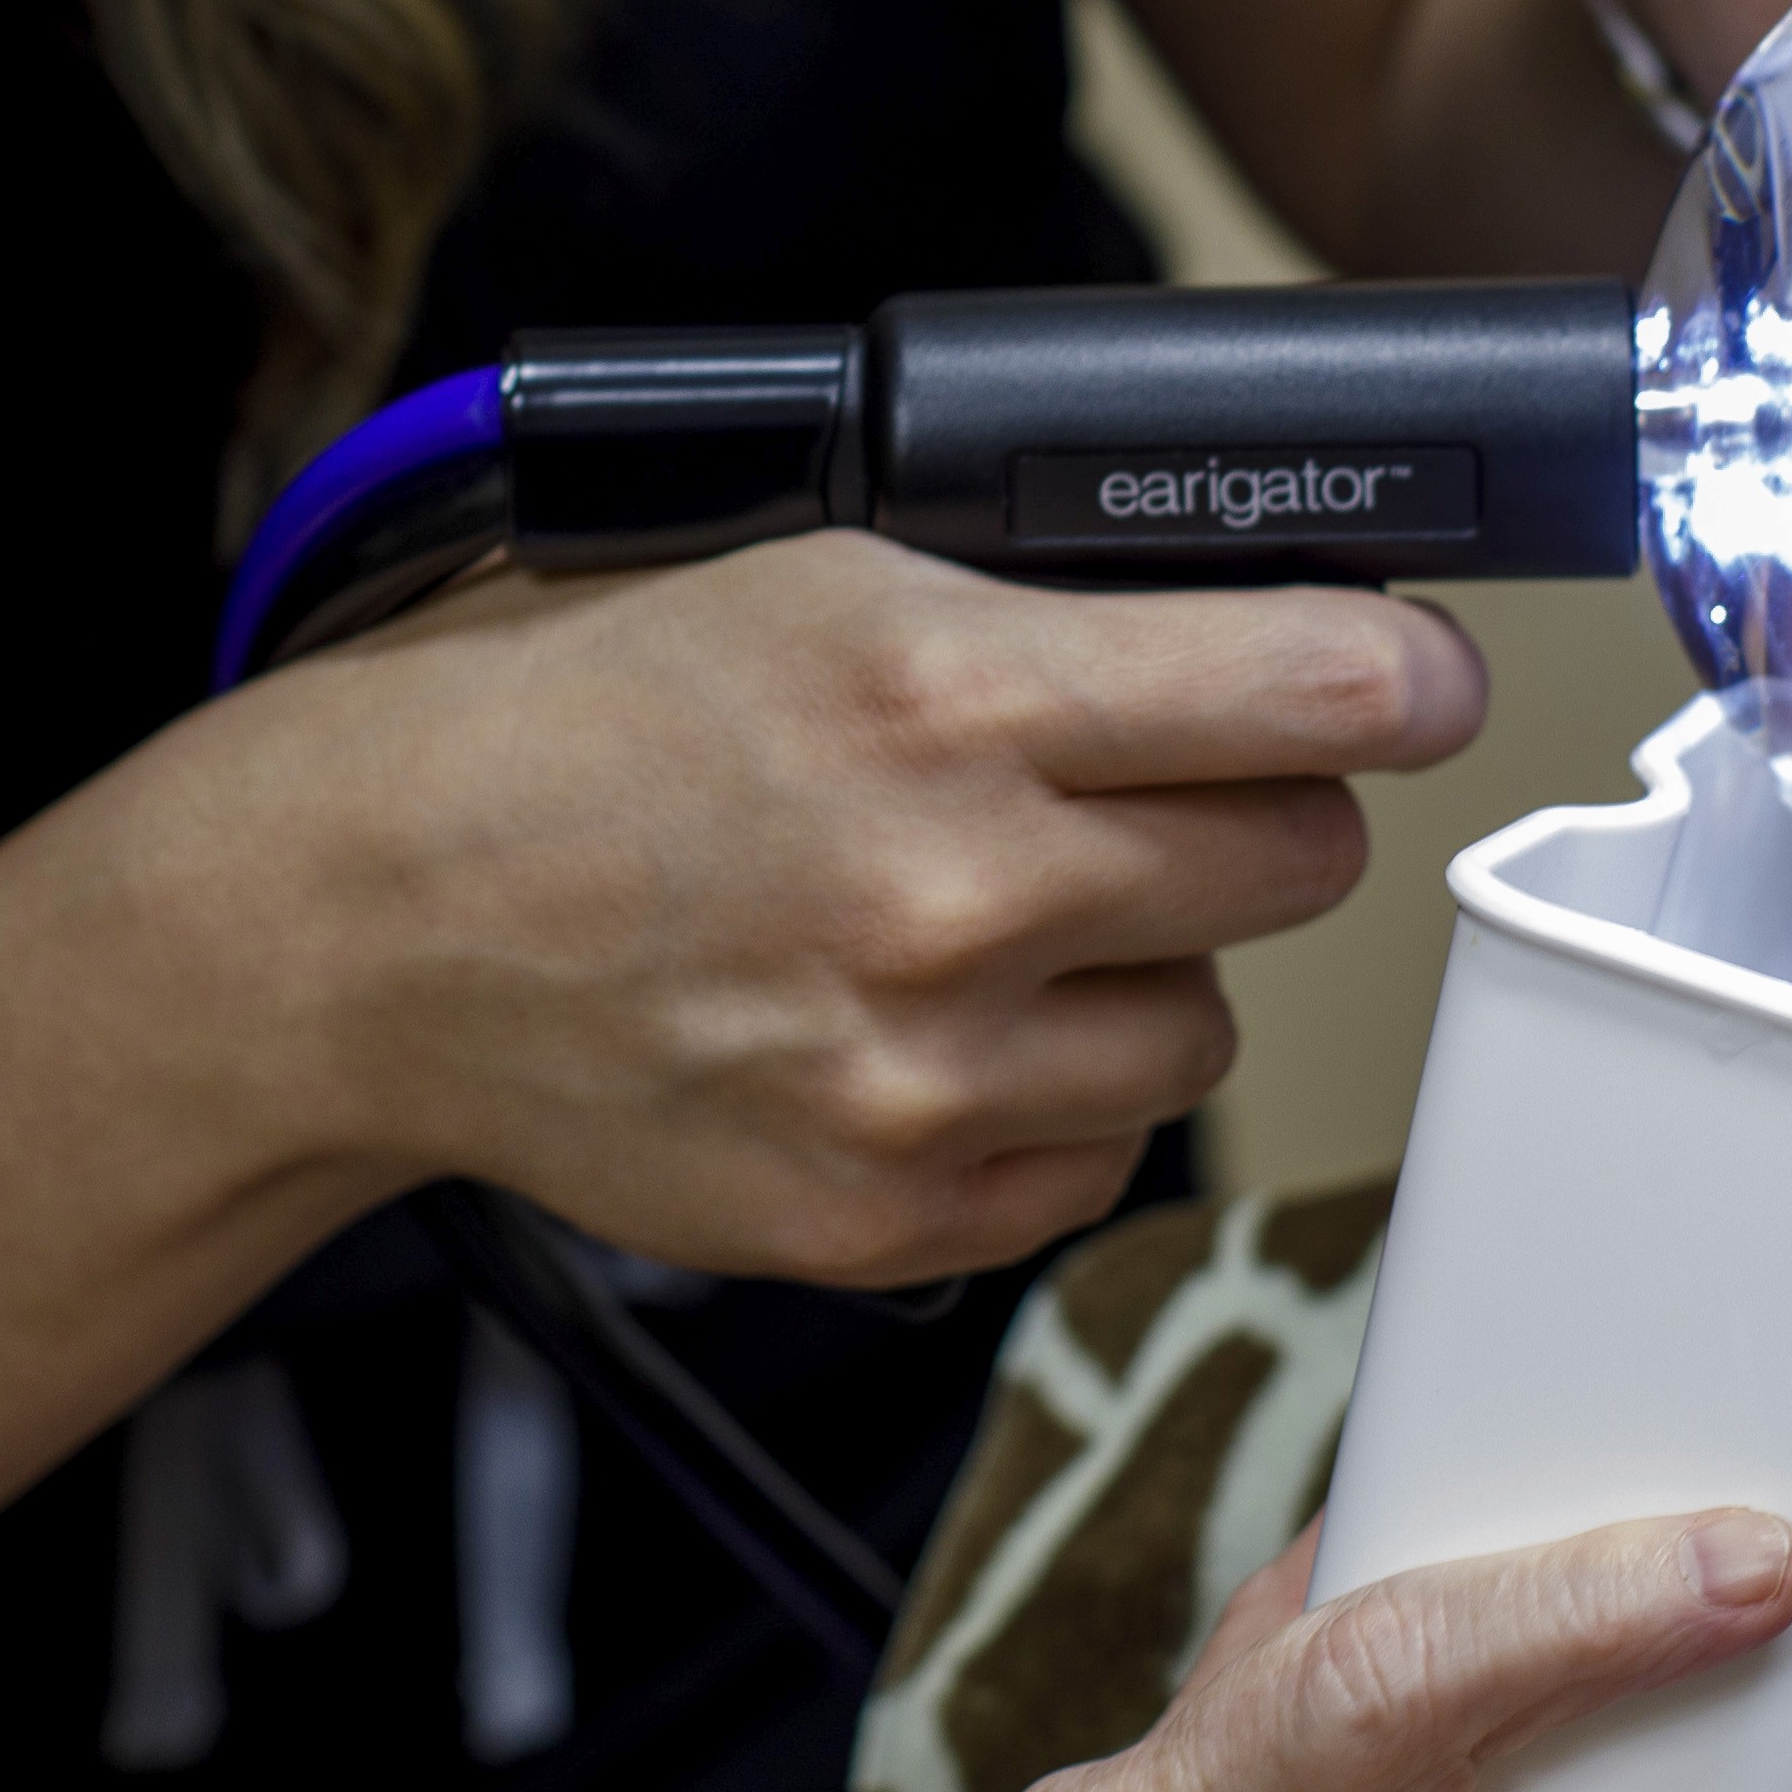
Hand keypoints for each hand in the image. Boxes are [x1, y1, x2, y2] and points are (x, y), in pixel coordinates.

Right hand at [186, 533, 1489, 1287]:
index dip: (1402, 677)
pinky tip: (930, 1029)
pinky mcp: (888, 1214)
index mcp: (944, 687)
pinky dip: (1048, 1098)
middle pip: (1297, 860)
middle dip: (1248, 811)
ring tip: (991, 919)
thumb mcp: (814, 577)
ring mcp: (923, 1071)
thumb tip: (1277, 632)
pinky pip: (1099, 1156)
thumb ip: (1041, 613)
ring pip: (1211, 1025)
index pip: (1316, 688)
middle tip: (1140, 792)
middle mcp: (953, 885)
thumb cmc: (576, 728)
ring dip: (1143, 969)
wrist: (372, 919)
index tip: (1419, 682)